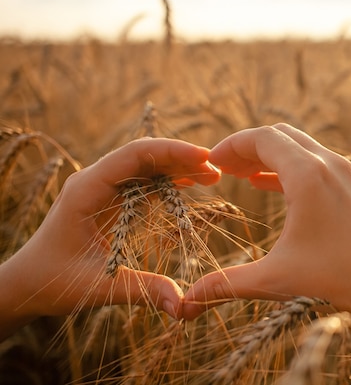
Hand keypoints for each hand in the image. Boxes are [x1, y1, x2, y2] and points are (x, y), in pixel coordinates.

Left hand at [0, 138, 220, 338]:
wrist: (27, 281)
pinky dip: (168, 180)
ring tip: (211, 177)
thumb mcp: (99, 287)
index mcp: (86, 190)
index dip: (171, 151)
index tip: (204, 158)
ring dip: (178, 167)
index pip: (134, 155)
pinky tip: (190, 186)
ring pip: (146, 166)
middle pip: (144, 155)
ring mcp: (102, 187)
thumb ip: (143, 290)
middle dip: (181, 158)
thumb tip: (184, 305)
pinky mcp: (110, 198)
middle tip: (217, 172)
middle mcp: (94, 181)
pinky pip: (142, 181)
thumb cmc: (53, 280)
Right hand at [183, 123, 350, 317]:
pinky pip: (316, 164)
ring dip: (269, 156)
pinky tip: (270, 186)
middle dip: (248, 147)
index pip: (262, 138)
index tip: (211, 160)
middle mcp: (329, 164)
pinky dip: (289, 168)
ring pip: (300, 148)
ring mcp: (346, 174)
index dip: (232, 145)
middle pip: (280, 136)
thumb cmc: (337, 278)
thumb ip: (227, 284)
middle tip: (223, 167)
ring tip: (243, 175)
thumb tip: (186, 303)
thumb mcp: (275, 279)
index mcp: (307, 174)